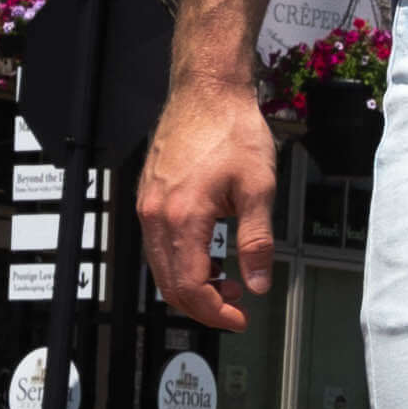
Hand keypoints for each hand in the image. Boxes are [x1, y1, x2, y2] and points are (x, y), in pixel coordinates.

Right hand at [139, 76, 273, 330]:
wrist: (207, 90)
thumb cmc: (231, 128)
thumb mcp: (258, 187)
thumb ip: (257, 241)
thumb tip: (259, 282)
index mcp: (183, 217)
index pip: (191, 288)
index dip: (216, 313)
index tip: (240, 318)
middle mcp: (156, 215)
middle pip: (170, 286)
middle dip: (204, 305)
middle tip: (237, 305)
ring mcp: (148, 205)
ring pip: (161, 268)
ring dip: (192, 284)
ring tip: (229, 278)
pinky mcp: (148, 196)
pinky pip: (157, 245)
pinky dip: (181, 261)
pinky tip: (210, 254)